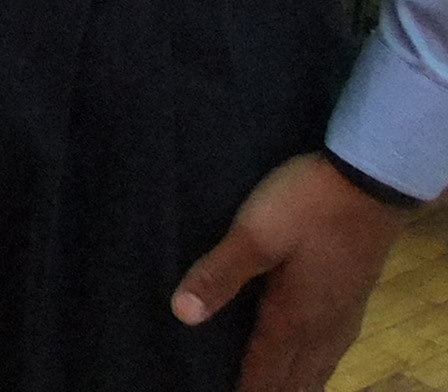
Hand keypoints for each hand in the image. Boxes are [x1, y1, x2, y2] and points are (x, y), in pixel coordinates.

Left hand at [173, 153, 411, 390]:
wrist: (369, 181)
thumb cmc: (306, 205)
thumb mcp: (254, 233)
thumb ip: (219, 274)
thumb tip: (182, 315)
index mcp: (292, 316)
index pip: (265, 372)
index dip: (244, 391)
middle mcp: (321, 326)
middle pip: (294, 379)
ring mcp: (343, 313)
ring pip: (318, 368)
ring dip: (294, 385)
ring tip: (272, 391)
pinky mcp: (354, 298)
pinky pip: (332, 351)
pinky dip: (315, 368)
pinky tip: (312, 362)